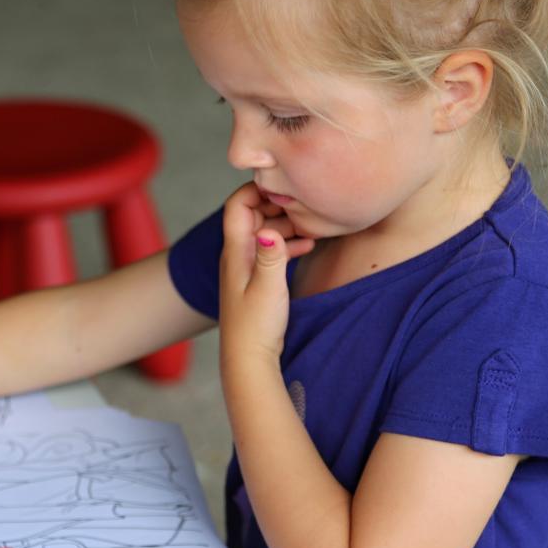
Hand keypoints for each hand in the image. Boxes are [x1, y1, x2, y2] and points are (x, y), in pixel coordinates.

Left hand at [218, 182, 315, 366]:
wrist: (248, 359)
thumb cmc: (256, 327)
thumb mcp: (268, 289)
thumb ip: (271, 257)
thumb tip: (269, 229)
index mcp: (236, 251)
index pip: (239, 204)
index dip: (259, 190)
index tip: (286, 188)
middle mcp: (237, 254)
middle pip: (253, 213)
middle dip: (278, 204)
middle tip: (306, 204)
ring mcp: (246, 266)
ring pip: (264, 231)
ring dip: (286, 224)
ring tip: (312, 223)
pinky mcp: (256, 279)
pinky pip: (271, 249)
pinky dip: (287, 242)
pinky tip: (308, 245)